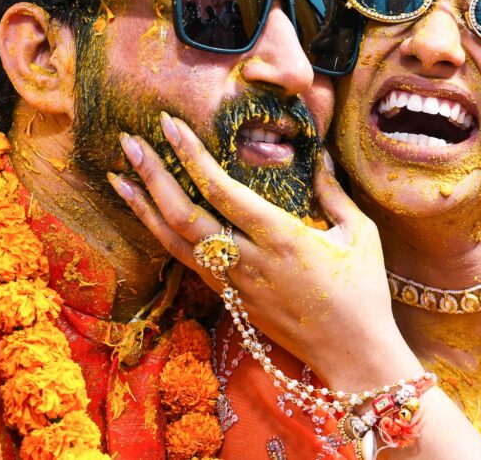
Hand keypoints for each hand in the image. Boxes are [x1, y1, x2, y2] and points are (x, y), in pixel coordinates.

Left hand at [108, 112, 422, 391]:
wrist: (352, 355)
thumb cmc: (363, 293)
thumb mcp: (360, 234)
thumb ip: (333, 192)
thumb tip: (319, 155)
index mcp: (282, 237)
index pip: (222, 190)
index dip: (191, 155)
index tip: (169, 125)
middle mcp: (249, 260)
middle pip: (184, 216)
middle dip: (152, 176)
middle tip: (129, 142)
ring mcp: (234, 284)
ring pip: (175, 243)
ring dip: (143, 208)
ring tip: (117, 178)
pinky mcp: (230, 300)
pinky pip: (187, 262)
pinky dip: (162, 235)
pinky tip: (149, 216)